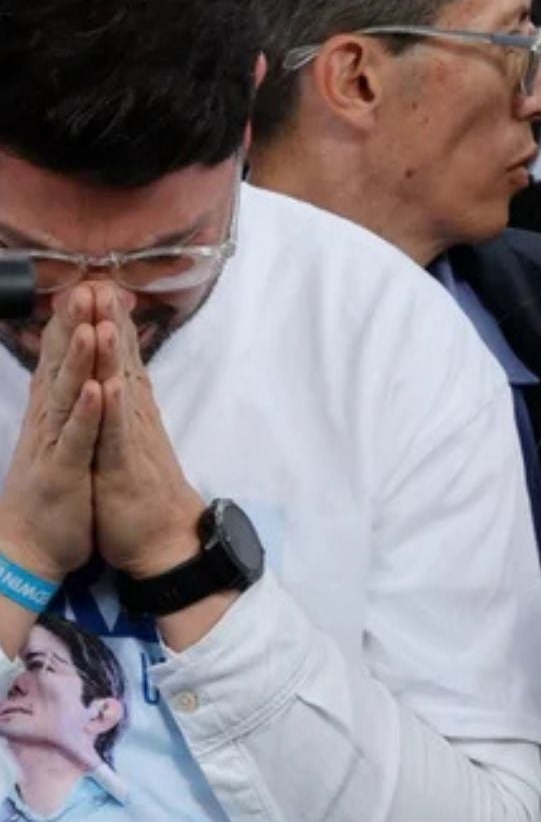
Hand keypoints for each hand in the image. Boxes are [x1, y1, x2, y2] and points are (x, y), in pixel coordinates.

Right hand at [0, 287, 104, 581]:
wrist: (27, 548)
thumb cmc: (50, 491)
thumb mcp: (57, 439)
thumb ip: (62, 404)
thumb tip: (65, 373)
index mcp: (50, 414)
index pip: (59, 360)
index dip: (71, 323)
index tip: (87, 286)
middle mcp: (47, 423)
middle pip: (59, 367)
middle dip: (72, 327)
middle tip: (85, 287)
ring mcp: (53, 445)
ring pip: (67, 395)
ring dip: (78, 361)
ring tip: (90, 327)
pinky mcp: (62, 472)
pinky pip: (77, 439)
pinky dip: (88, 414)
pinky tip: (98, 390)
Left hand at [89, 290, 202, 580]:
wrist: (163, 540)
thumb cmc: (140, 494)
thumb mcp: (126, 443)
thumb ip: (123, 408)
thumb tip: (119, 379)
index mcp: (130, 413)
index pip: (118, 359)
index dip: (107, 322)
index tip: (97, 286)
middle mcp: (135, 418)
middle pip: (121, 362)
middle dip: (110, 321)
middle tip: (100, 281)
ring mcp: (133, 439)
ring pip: (120, 388)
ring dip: (113, 352)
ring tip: (105, 315)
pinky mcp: (126, 466)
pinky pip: (118, 434)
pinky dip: (114, 408)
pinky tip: (110, 383)